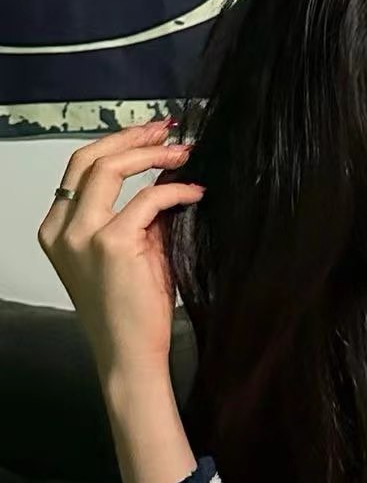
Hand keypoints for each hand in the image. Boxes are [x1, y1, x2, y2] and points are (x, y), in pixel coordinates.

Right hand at [36, 119, 204, 380]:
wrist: (128, 352)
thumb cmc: (130, 308)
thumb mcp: (128, 251)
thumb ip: (138, 216)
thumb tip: (166, 177)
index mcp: (56, 229)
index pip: (79, 168)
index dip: (116, 144)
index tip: (150, 135)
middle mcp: (61, 228)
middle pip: (89, 158)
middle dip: (131, 137)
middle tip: (168, 130)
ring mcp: (82, 235)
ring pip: (110, 168)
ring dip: (152, 154)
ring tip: (184, 153)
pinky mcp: (111, 243)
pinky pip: (147, 199)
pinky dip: (175, 191)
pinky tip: (195, 193)